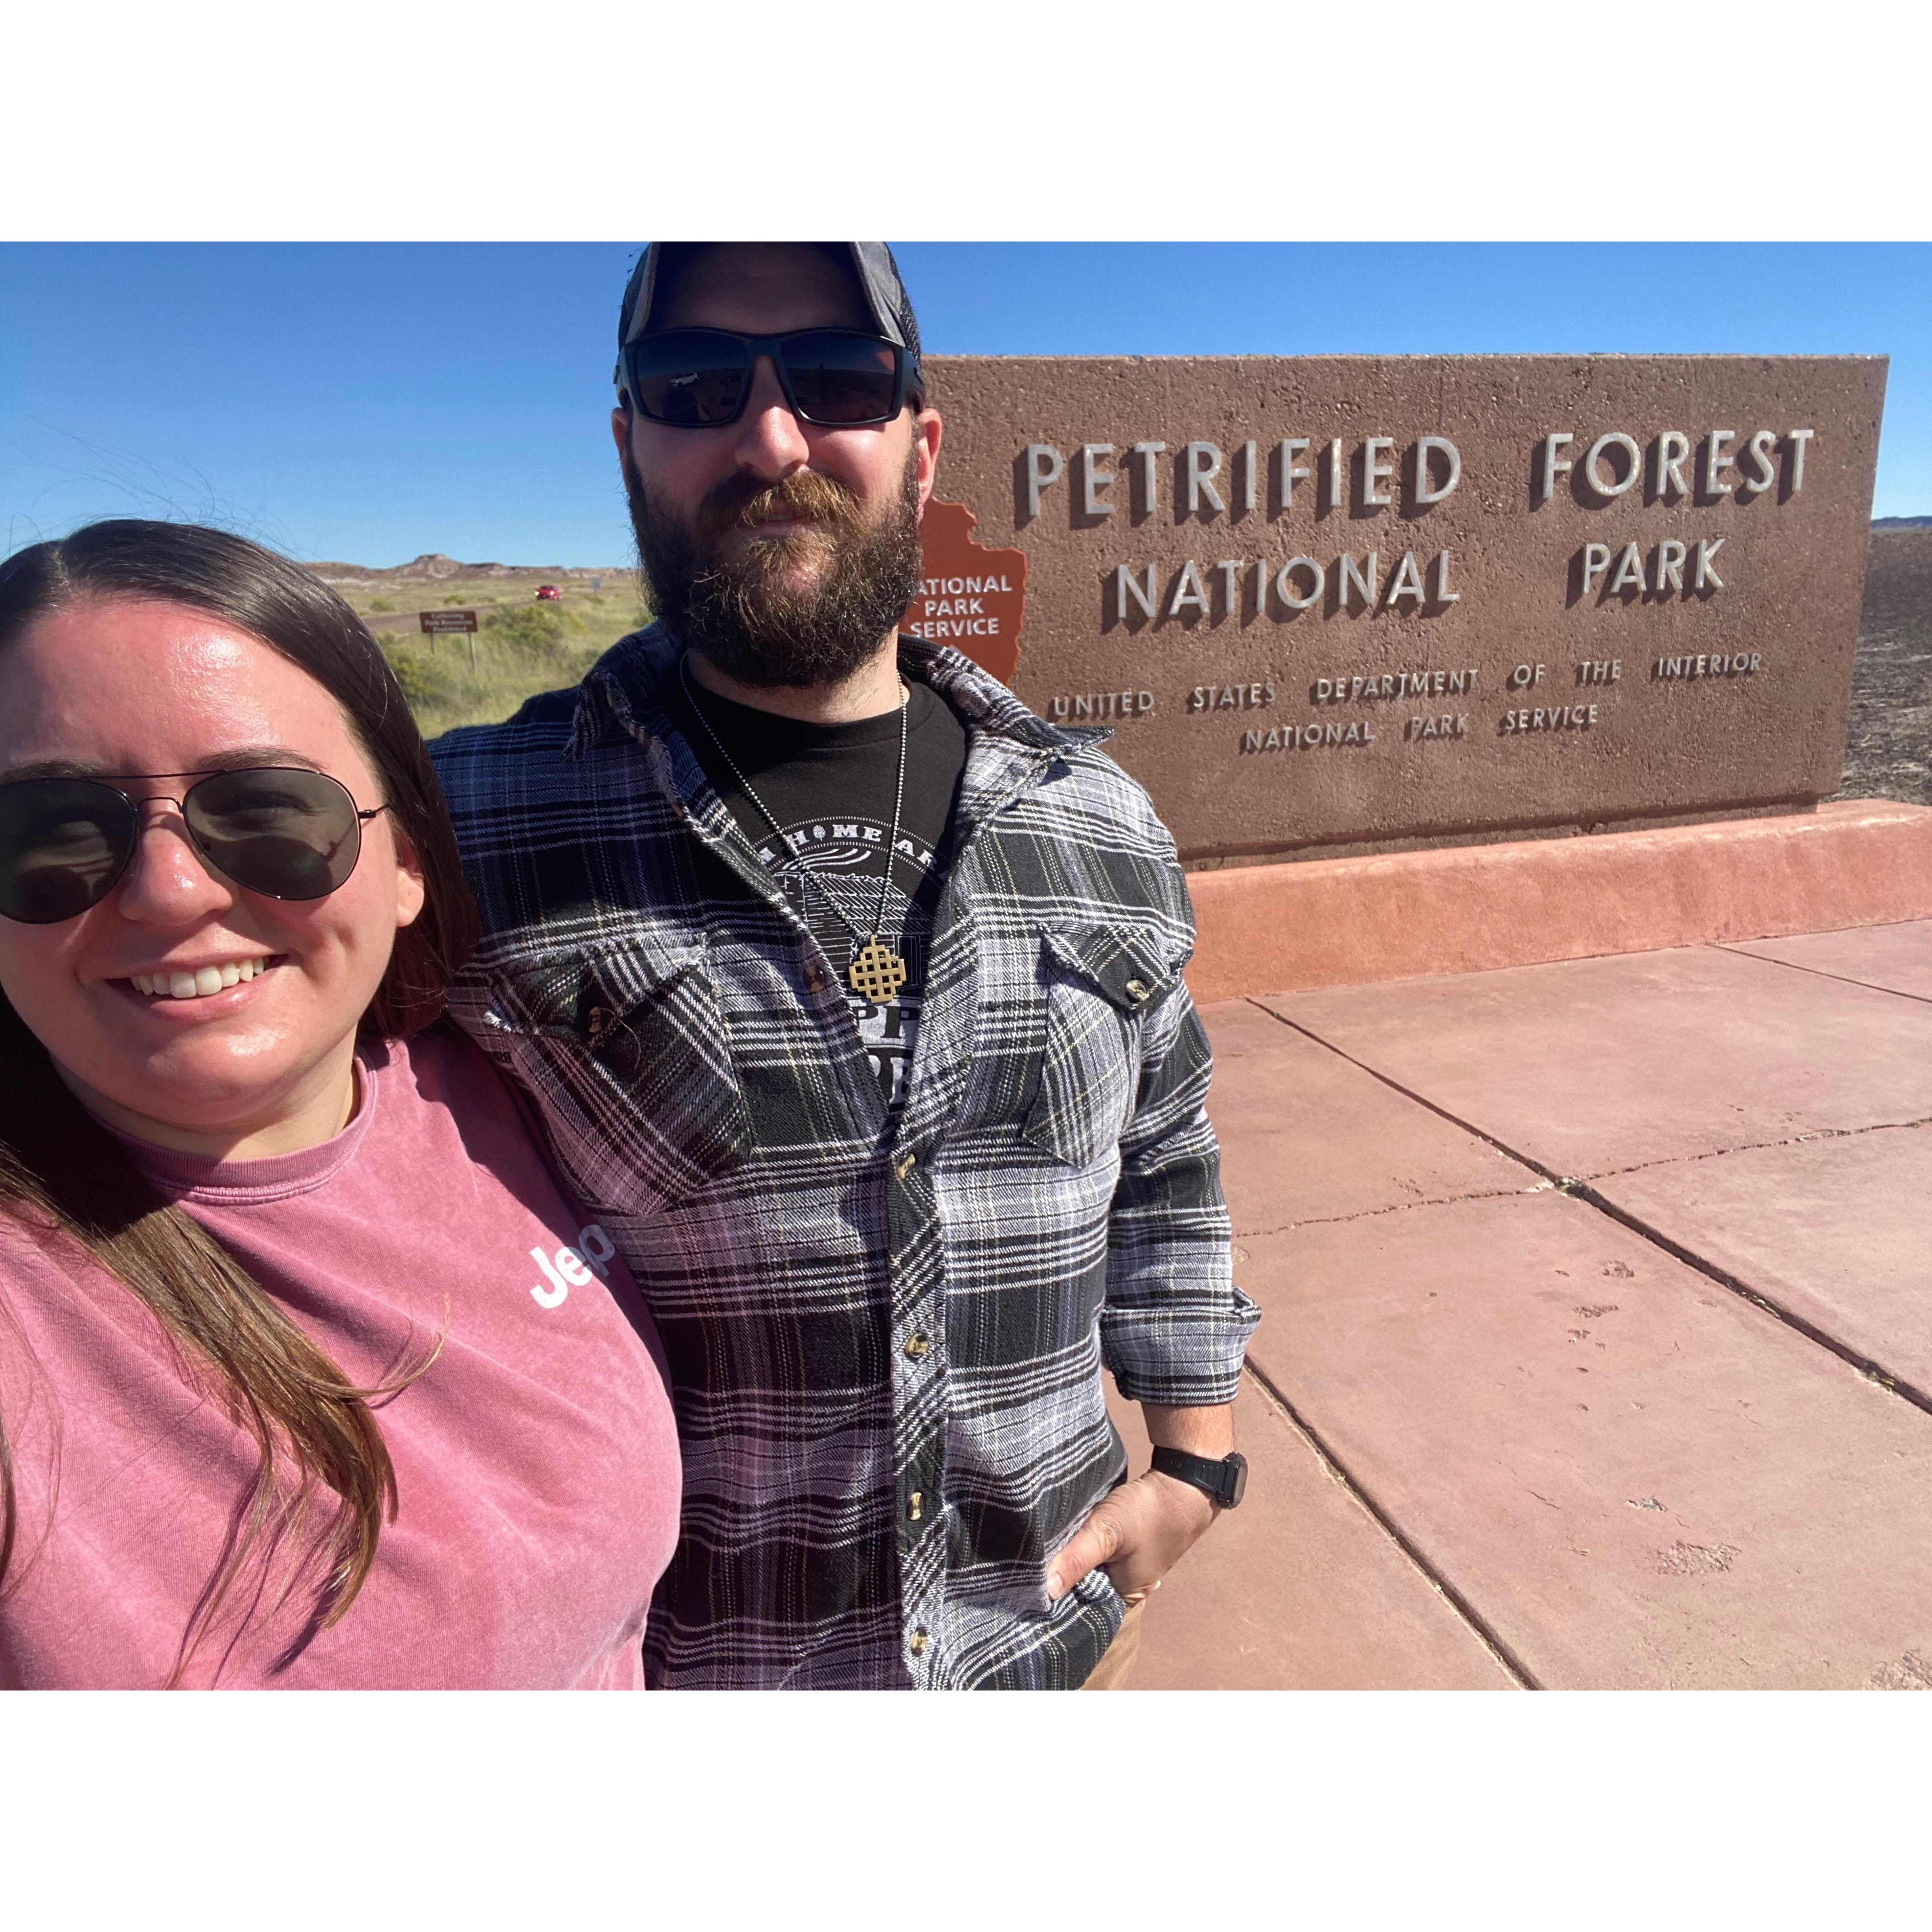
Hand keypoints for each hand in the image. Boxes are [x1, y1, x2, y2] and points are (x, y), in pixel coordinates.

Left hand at [1045, 1468, 1218, 1601]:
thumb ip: (1076, 1560)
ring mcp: (1128, 1565)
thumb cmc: (1149, 1512)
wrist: (1184, 1483)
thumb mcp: (1107, 1533)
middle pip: (1083, 1585)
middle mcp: (1126, 1587)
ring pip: (1090, 1566)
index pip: (1078, 1605)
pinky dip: (1085, 1544)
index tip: (1027, 1583)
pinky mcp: (1127, 1546)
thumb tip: (1044, 1591)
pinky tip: (1067, 1534)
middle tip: (1029, 1559)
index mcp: (1124, 1597)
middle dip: (1060, 1572)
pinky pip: (1098, 1552)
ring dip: (1072, 1555)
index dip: (1054, 1595)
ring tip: (1041, 1546)